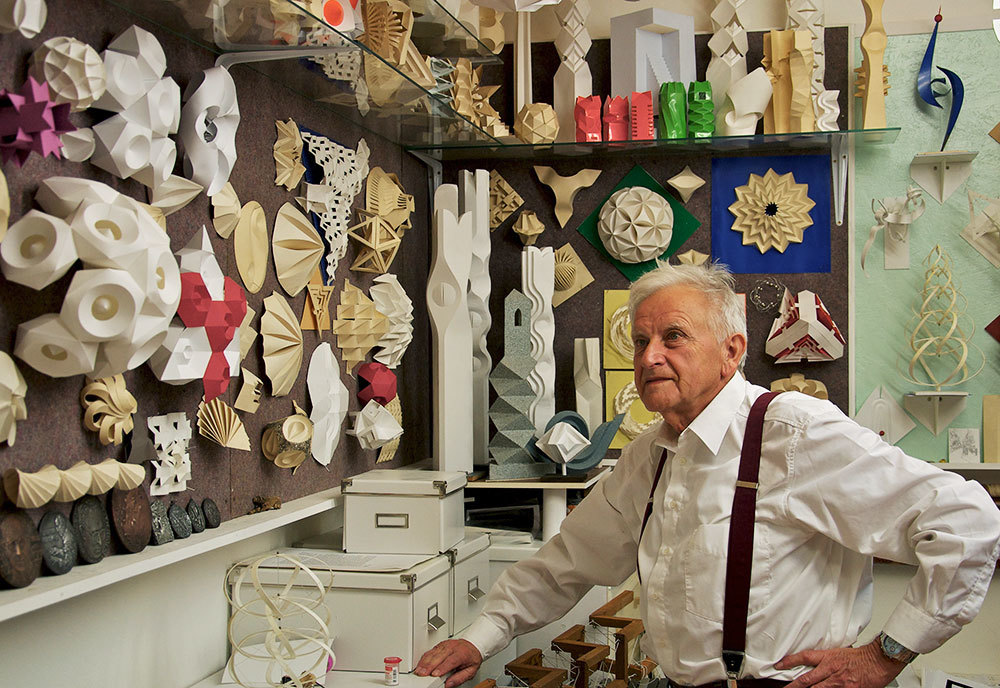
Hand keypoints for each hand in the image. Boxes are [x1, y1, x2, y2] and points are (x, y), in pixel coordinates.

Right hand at [414, 639, 482, 687]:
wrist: (472, 645)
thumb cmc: (471, 658)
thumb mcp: (471, 670)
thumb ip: (460, 678)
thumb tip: (449, 684)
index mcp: (462, 654)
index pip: (451, 661)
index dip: (442, 667)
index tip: (435, 674)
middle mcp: (452, 648)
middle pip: (439, 656)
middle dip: (429, 665)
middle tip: (422, 674)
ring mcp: (445, 645)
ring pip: (433, 653)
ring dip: (424, 662)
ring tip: (419, 671)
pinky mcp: (439, 645)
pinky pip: (430, 651)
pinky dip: (424, 658)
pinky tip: (420, 664)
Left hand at [777, 639, 906, 687]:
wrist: (879, 660)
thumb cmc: (862, 657)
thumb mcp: (840, 652)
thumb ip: (828, 659)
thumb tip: (818, 662)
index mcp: (828, 657)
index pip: (804, 657)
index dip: (789, 661)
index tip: (779, 664)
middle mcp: (831, 670)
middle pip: (807, 679)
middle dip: (793, 686)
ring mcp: (838, 682)